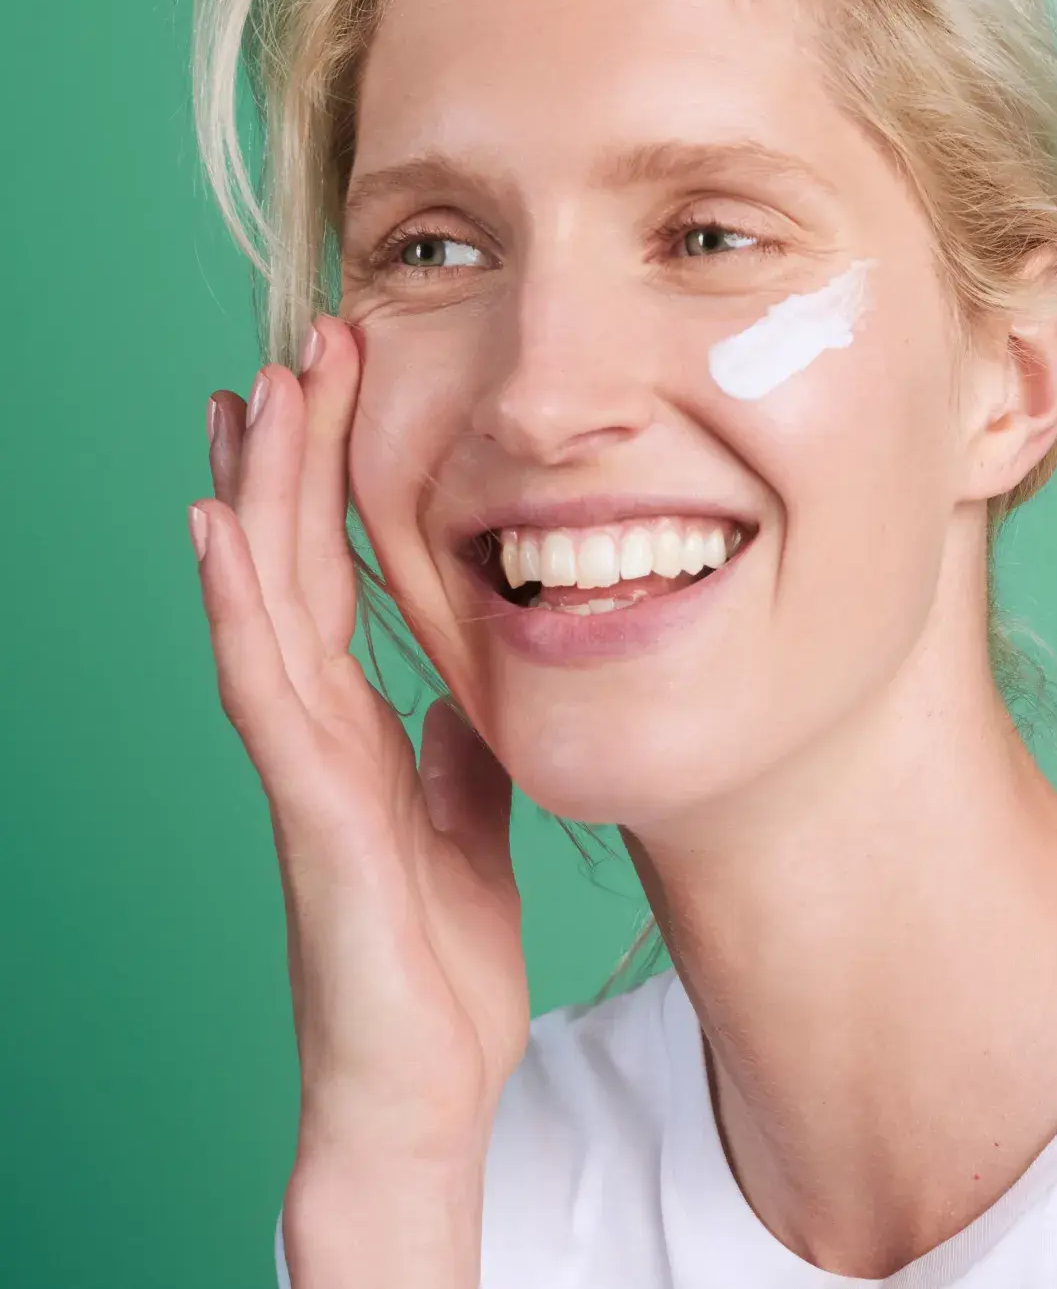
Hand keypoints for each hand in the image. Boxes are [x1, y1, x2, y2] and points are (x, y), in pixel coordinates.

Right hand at [189, 315, 528, 1191]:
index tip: (338, 391)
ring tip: (258, 393)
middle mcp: (318, 725)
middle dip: (297, 454)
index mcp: (359, 721)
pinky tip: (218, 527)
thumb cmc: (437, 952)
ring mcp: (302, 761)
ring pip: (265, 599)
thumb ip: (460, 742)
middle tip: (304, 347)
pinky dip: (238, 602)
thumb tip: (468, 680)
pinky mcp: (307, 807)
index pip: (336, 575)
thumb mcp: (469, 815)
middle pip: (295, 562)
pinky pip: (264, 686)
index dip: (333, 484)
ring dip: (260, 493)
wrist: (423, 1076)